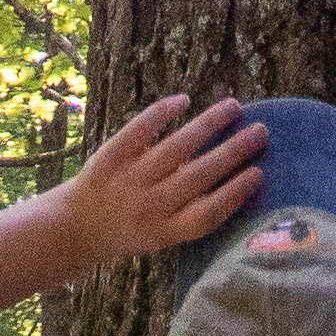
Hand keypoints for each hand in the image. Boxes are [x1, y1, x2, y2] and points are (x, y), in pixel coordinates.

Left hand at [52, 91, 268, 276]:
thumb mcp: (161, 236)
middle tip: (261, 131)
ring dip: (208, 125)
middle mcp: (149, 207)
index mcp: (165, 232)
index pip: (207, 214)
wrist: (75, 228)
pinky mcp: (110, 157)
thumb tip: (234, 178)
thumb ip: (191, 214)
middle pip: (198, 176)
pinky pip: (140, 130)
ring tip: (233, 107)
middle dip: (233, 151)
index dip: (235, 194)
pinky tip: (185, 99)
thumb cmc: (129, 230)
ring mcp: (129, 180)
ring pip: (175, 148)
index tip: (259, 173)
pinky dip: (162, 113)